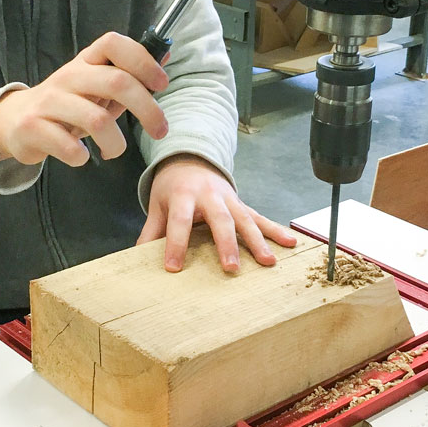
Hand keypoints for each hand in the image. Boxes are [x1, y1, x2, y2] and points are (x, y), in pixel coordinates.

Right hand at [0, 32, 168, 168]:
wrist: (14, 121)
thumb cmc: (67, 104)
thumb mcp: (96, 84)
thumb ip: (128, 73)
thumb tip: (164, 52)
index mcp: (85, 62)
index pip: (113, 44)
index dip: (142, 60)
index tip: (161, 84)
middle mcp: (68, 76)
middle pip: (116, 82)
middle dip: (148, 109)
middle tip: (160, 130)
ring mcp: (48, 101)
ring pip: (96, 119)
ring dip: (116, 143)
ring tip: (114, 150)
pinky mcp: (32, 127)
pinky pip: (68, 147)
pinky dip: (82, 157)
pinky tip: (82, 156)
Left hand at [138, 155, 297, 273]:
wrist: (190, 159)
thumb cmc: (172, 187)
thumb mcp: (158, 205)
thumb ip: (151, 231)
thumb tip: (136, 258)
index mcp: (183, 194)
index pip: (179, 220)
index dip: (176, 243)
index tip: (174, 268)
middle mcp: (209, 195)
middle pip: (220, 219)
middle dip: (227, 243)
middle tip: (231, 267)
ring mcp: (229, 198)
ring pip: (246, 219)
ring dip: (258, 241)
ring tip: (268, 262)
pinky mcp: (242, 203)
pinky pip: (261, 217)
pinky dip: (276, 230)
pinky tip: (291, 242)